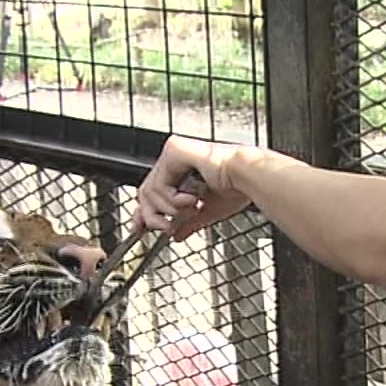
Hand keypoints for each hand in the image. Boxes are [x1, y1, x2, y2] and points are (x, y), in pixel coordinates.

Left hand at [134, 136, 257, 240]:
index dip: (143, 212)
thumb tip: (176, 235)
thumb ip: (188, 222)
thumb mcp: (206, 211)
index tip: (139, 229)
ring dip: (169, 209)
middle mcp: (175, 158)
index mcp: (182, 170)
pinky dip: (172, 199)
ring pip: (150, 190)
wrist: (246, 179)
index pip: (152, 191)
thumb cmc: (237, 187)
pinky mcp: (175, 151)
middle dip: (152, 216)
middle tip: (167, 227)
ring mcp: (173, 153)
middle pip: (145, 192)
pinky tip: (190, 199)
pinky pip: (159, 183)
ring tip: (191, 209)